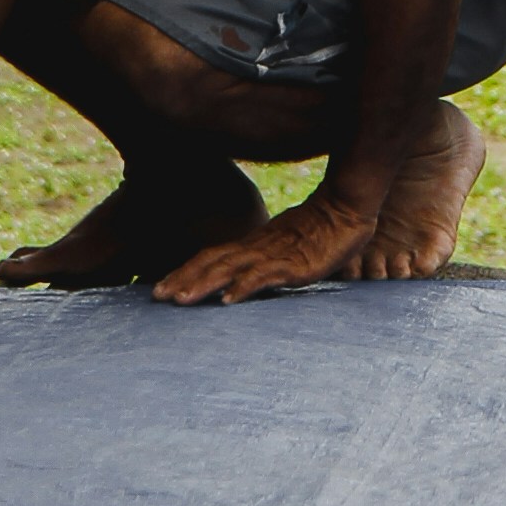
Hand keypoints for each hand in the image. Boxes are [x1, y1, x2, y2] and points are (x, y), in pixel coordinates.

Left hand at [153, 184, 382, 306]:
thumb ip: (270, 259)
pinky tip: (228, 299)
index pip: (212, 256)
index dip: (186, 270)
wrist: (348, 205)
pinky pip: (264, 276)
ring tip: (181, 300)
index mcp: (253, 244)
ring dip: (203, 284)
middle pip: (212, 262)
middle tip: (157, 297)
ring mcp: (275, 255)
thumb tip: (248, 276)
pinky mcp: (295, 264)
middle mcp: (257, 248)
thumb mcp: (289, 245)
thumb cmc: (323, 227)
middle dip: (184, 279)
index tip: (162, 287)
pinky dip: (244, 287)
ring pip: (230, 269)